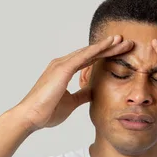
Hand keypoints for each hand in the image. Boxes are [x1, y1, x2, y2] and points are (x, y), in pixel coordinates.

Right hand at [15, 35, 133, 130]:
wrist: (30, 117)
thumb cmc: (46, 112)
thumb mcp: (71, 103)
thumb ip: (81, 95)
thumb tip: (93, 92)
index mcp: (64, 71)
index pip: (89, 61)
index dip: (104, 56)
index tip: (120, 53)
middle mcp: (62, 64)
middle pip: (91, 53)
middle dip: (109, 48)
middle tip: (126, 43)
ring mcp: (62, 65)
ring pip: (89, 52)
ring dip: (106, 45)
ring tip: (122, 40)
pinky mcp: (62, 69)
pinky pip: (83, 56)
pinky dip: (97, 49)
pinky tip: (109, 44)